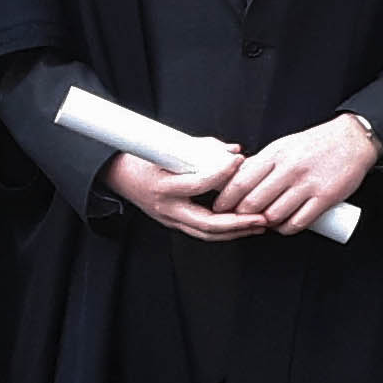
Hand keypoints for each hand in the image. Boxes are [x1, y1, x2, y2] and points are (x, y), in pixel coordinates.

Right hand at [106, 148, 265, 241]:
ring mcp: (171, 220)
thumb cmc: (144, 160)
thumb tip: (234, 149)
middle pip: (206, 223)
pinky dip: (226, 232)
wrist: (120, 177)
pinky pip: (204, 233)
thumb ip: (204, 148)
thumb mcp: (169, 149)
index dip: (220, 174)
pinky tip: (244, 227)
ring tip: (260, 225)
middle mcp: (167, 208)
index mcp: (163, 186)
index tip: (239, 161)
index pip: (196, 183)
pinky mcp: (176, 225)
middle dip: (238, 222)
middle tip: (262, 217)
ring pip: (207, 234)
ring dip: (236, 232)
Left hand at [218, 115, 378, 235]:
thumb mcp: (283, 146)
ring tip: (264, 222)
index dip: (226, 199)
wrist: (352, 140)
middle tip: (240, 219)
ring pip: (274, 215)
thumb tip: (234, 179)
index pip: (241, 181)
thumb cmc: (314, 144)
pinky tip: (284, 226)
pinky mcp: (324, 198)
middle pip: (254, 202)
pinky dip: (286, 229)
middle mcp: (289, 169)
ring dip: (265, 224)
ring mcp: (307, 184)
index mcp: (275, 154)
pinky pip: (298, 222)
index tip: (220, 208)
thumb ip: (261, 163)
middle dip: (242, 215)